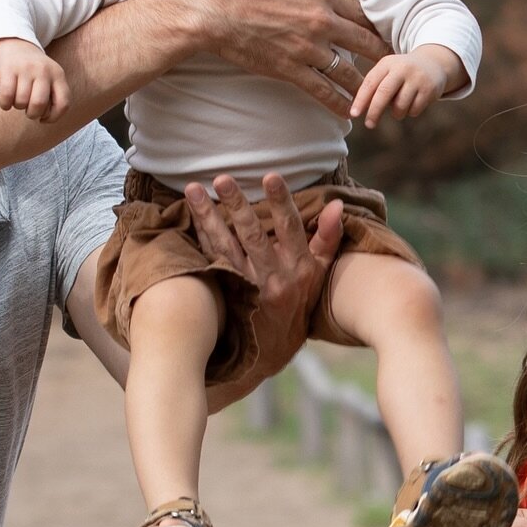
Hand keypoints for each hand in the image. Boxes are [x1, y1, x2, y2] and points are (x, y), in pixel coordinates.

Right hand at [0, 38, 69, 122]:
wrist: (14, 45)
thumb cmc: (34, 72)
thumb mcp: (50, 79)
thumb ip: (54, 98)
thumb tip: (45, 117)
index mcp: (58, 75)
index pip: (63, 103)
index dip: (54, 117)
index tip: (44, 118)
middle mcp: (44, 70)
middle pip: (39, 105)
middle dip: (32, 114)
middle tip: (29, 111)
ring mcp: (25, 68)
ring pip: (21, 102)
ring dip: (17, 107)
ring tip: (18, 100)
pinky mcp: (8, 69)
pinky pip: (7, 96)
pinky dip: (5, 104)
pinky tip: (6, 102)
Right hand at [180, 0, 390, 115]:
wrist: (204, 12)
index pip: (359, 10)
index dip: (373, 22)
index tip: (384, 31)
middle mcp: (320, 21)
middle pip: (364, 41)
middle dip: (380, 54)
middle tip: (394, 66)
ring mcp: (307, 48)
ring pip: (348, 71)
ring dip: (364, 84)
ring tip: (376, 95)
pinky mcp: (290, 70)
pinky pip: (323, 91)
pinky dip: (338, 104)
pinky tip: (349, 113)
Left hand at [186, 172, 341, 393]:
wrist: (272, 350)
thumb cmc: (299, 303)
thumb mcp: (320, 274)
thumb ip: (327, 237)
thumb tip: (336, 204)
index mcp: (299, 268)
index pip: (290, 229)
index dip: (280, 202)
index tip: (270, 177)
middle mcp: (273, 277)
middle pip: (253, 235)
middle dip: (237, 205)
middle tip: (221, 179)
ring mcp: (248, 286)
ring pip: (226, 245)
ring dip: (208, 216)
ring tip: (193, 190)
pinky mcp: (228, 292)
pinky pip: (213, 259)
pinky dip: (201, 236)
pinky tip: (191, 215)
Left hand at [349, 46, 460, 128]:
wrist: (434, 63)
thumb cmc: (401, 74)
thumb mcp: (387, 73)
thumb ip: (373, 88)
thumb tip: (356, 111)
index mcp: (387, 64)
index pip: (370, 82)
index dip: (361, 100)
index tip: (353, 114)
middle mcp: (402, 68)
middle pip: (384, 93)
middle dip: (374, 111)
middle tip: (369, 124)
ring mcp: (417, 78)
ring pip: (400, 106)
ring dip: (397, 113)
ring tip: (399, 106)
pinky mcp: (429, 89)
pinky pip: (414, 110)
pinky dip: (410, 112)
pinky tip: (413, 102)